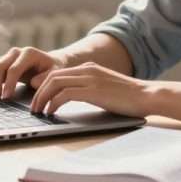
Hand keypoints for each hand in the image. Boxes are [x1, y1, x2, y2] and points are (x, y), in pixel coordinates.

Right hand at [0, 46, 66, 100]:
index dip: (8, 84)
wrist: (48, 63)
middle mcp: (15, 52)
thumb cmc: (51, 69)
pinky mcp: (1, 61)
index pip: (14, 69)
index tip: (7, 97)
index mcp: (29, 53)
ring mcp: (7, 55)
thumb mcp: (54, 73)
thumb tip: (33, 83)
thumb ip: (46, 78)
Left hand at [29, 62, 153, 117]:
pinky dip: (53, 103)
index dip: (43, 85)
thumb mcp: (104, 89)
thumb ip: (88, 89)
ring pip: (54, 83)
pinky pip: (64, 94)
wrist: (147, 96)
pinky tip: (51, 113)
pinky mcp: (92, 90)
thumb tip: (69, 99)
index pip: (57, 73)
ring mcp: (90, 79)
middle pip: (51, 76)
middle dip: (38, 92)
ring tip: (38, 111)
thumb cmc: (128, 98)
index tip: (38, 99)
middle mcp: (87, 70)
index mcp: (89, 68)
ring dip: (42, 98)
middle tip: (33, 107)